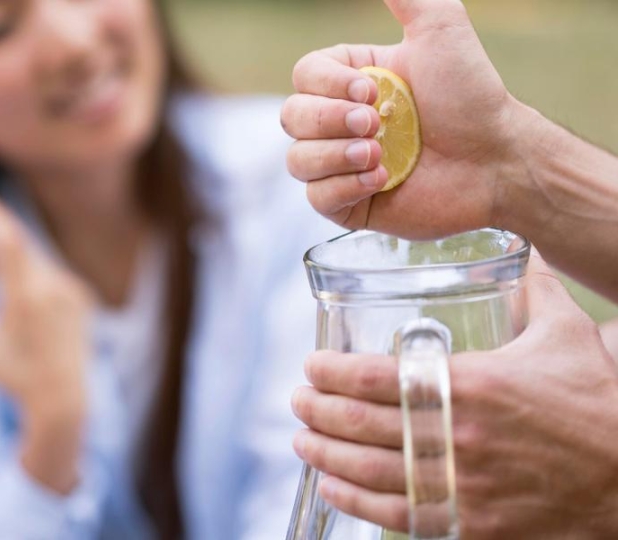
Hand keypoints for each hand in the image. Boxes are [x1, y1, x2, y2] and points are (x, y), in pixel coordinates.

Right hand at [0, 191, 93, 493]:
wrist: (63, 394)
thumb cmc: (14, 375)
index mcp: (24, 300)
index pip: (7, 244)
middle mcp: (52, 291)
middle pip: (20, 246)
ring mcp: (71, 292)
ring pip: (34, 259)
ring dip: (9, 261)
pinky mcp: (82, 296)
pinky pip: (52, 272)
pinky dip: (31, 273)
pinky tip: (18, 296)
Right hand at [281, 0, 529, 237]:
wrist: (495, 159)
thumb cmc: (471, 97)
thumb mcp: (441, 30)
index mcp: (350, 82)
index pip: (303, 76)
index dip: (327, 84)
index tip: (372, 90)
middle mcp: (340, 124)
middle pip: (291, 117)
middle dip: (329, 121)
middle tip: (375, 123)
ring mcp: (343, 165)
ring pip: (297, 160)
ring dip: (333, 156)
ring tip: (377, 155)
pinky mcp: (351, 204)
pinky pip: (317, 198)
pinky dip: (343, 187)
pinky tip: (379, 180)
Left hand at [291, 252, 617, 537]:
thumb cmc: (596, 403)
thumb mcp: (566, 335)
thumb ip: (536, 290)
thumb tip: (523, 256)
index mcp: (471, 384)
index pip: (377, 377)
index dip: (333, 372)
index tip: (311, 366)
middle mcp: (456, 435)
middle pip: (361, 423)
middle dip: (317, 410)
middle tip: (296, 400)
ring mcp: (460, 485)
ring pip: (369, 471)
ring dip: (325, 454)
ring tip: (301, 440)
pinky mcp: (470, 524)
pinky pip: (398, 516)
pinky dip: (357, 502)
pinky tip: (333, 487)